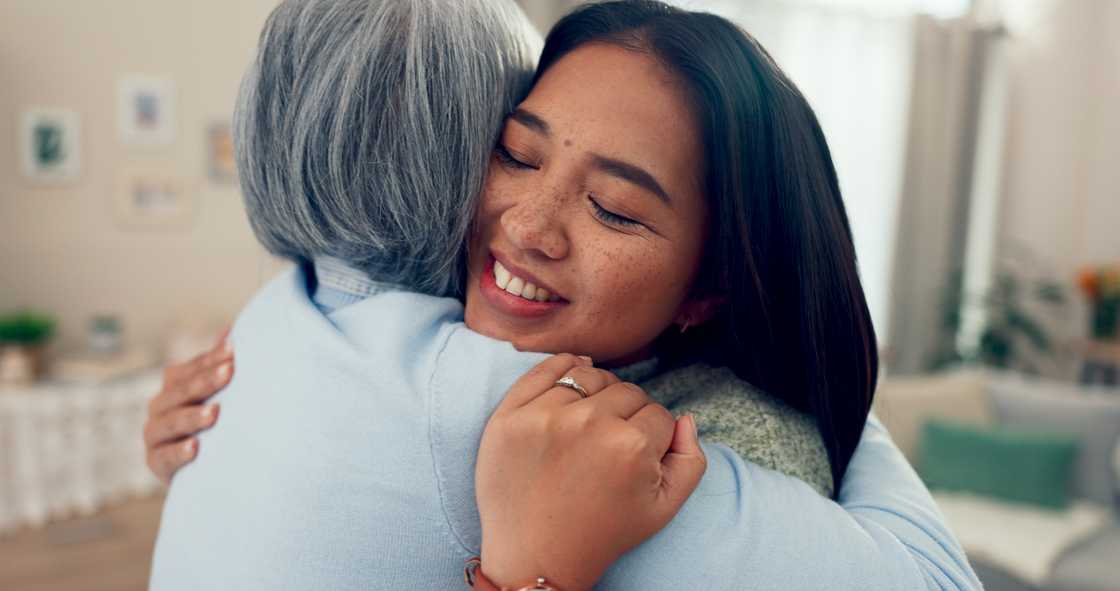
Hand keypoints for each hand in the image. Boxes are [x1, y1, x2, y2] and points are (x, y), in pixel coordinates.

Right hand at [144, 330, 233, 483]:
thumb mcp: (217, 394)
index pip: (190, 369)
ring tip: (214, 413)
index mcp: (174, 386)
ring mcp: (155, 435)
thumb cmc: (213, 422)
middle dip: (204, 382)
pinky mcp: (156, 463)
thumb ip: (219, 364)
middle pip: (179, 392)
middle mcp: (160, 407)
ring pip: (169, 423)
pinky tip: (195, 448)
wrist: (201, 468)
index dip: (210, 359)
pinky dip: (178, 452)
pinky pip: (163, 457)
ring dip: (191, 417)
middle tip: (228, 372)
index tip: (233, 351)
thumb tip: (231, 331)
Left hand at [476, 354, 706, 590]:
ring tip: (591, 424)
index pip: (659, 414)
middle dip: (628, 414)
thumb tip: (685, 418)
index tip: (637, 457)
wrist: (536, 557)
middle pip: (628, 392)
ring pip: (590, 377)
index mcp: (632, 445)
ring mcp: (544, 416)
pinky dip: (565, 366)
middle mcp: (589, 423)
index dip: (654, 435)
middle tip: (612, 446)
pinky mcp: (510, 415)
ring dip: (598, 394)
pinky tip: (575, 375)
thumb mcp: (663, 508)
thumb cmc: (602, 533)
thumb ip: (690, 460)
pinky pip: (547, 368)